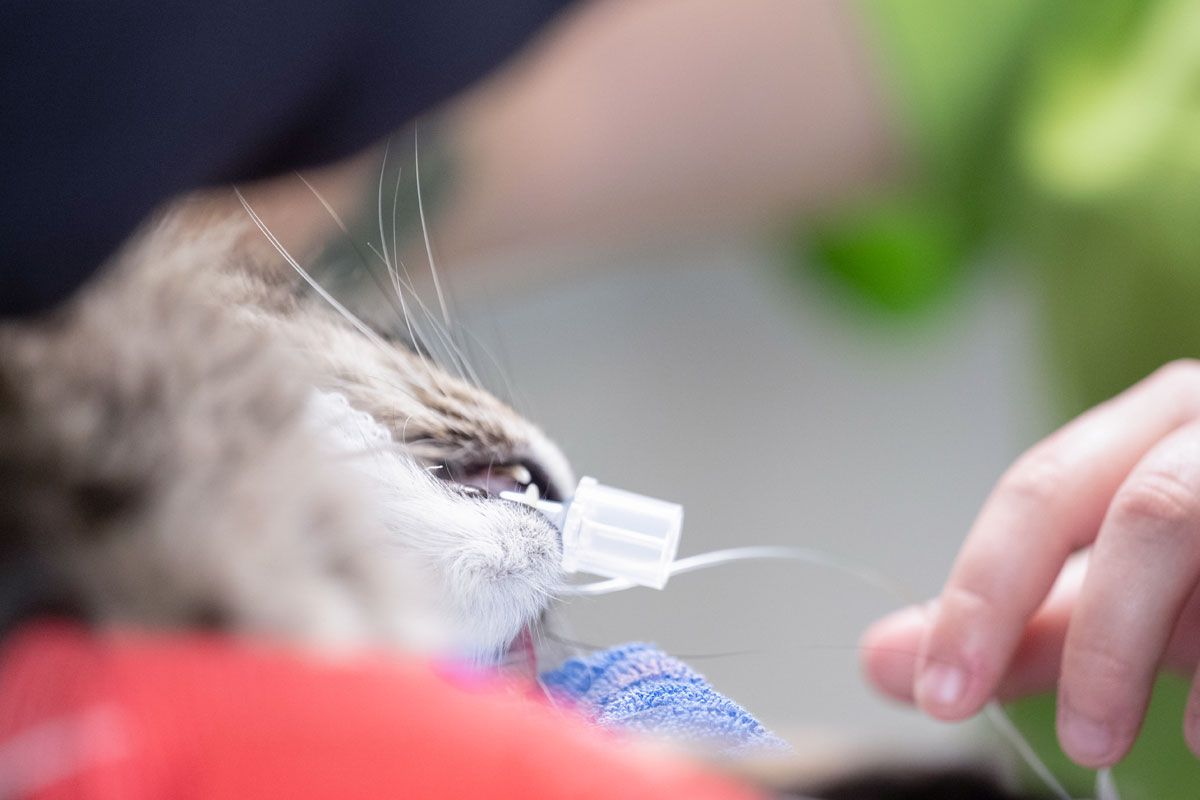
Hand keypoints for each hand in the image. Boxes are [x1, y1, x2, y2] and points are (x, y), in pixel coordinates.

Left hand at [860, 360, 1199, 766]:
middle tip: (1077, 741)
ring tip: (1156, 741)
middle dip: (1099, 636)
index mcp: (1140, 429)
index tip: (938, 693)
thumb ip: (1012, 626)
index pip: (1039, 493)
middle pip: (1144, 514)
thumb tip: (884, 662)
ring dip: (1169, 649)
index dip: (982, 595)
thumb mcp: (1112, 589)